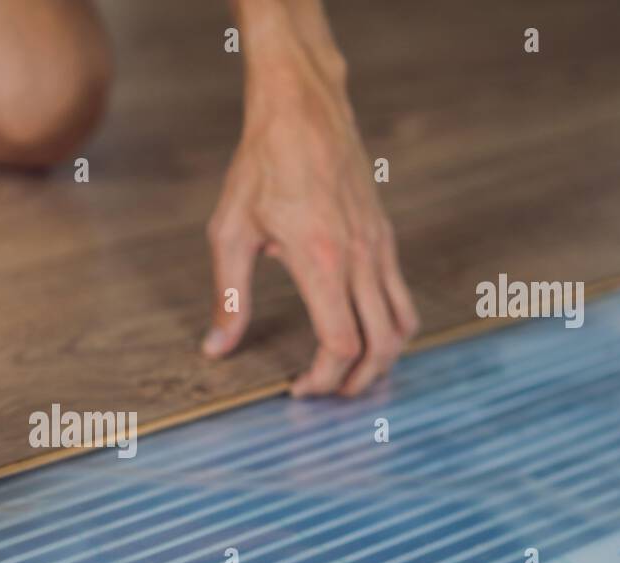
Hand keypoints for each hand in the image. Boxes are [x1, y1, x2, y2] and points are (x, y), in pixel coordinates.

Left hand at [201, 18, 418, 396]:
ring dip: (383, 361)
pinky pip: (402, 296)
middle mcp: (360, 258)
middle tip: (328, 396)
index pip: (341, 344)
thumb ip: (229, 297)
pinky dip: (390, 327)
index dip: (324, 379)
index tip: (298, 390)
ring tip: (351, 376)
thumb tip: (216, 348)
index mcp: (321, 261)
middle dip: (358, 382)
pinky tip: (362, 334)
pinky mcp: (385, 237)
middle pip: (382, 346)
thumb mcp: (230, 233)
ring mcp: (380, 247)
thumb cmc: (262, 166)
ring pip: (403, 324)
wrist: (303, 109)